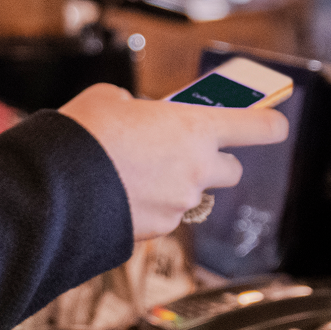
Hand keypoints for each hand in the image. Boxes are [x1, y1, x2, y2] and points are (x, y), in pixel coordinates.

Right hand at [58, 83, 287, 241]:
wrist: (55, 188)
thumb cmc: (84, 136)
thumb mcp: (108, 99)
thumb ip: (134, 106)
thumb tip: (133, 115)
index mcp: (195, 129)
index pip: (258, 127)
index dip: (270, 123)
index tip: (275, 122)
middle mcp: (197, 170)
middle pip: (232, 169)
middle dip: (215, 161)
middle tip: (188, 151)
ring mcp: (179, 204)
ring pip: (195, 195)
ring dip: (178, 185)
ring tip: (137, 172)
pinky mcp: (158, 230)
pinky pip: (165, 215)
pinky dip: (151, 205)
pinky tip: (121, 193)